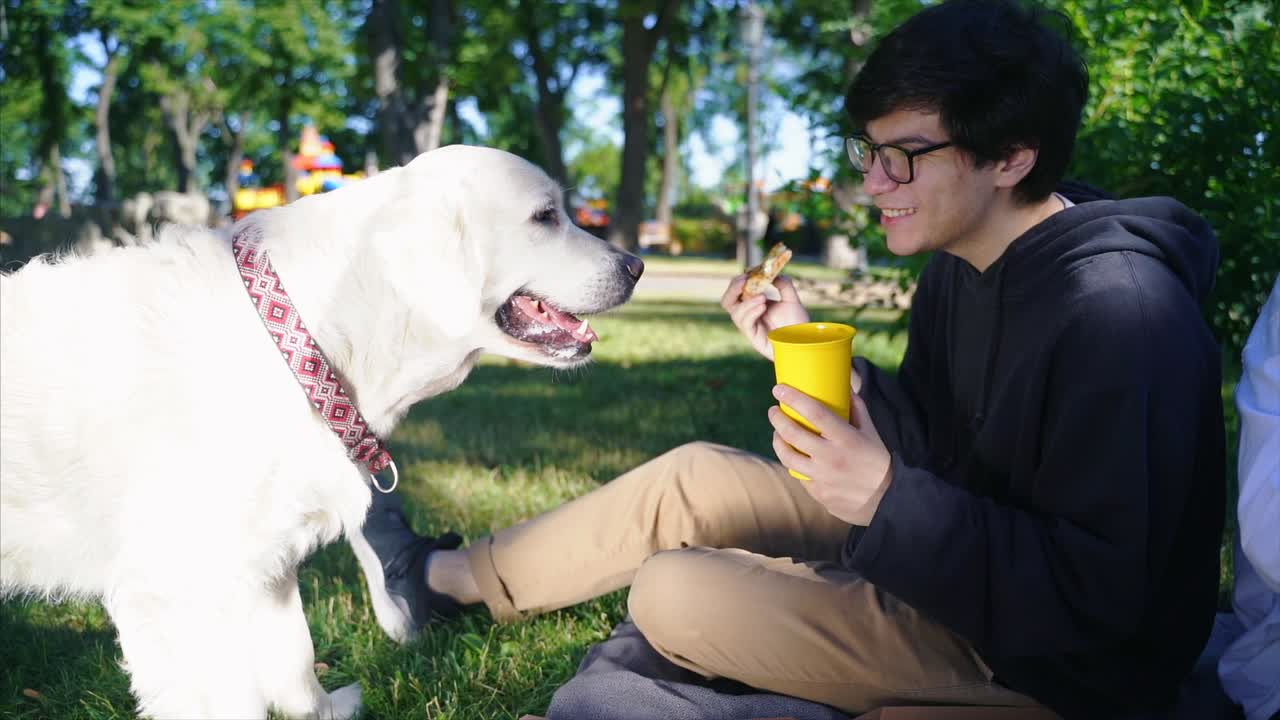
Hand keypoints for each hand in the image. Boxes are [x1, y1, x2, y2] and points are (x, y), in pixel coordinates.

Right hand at [720, 274, 808, 360]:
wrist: (804, 341)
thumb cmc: (797, 323)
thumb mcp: (792, 299)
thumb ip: (784, 285)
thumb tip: (774, 274)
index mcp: (754, 304)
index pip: (737, 291)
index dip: (739, 281)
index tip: (749, 272)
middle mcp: (748, 315)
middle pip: (727, 301)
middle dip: (733, 289)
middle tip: (744, 281)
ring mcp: (750, 326)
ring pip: (734, 313)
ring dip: (747, 302)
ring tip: (763, 297)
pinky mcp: (753, 337)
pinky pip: (745, 323)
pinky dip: (751, 312)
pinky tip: (763, 306)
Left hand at [768, 384, 892, 525]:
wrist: (887, 500)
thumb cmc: (877, 461)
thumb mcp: (871, 432)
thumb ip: (857, 409)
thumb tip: (843, 388)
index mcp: (846, 439)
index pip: (815, 413)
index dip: (794, 398)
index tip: (779, 389)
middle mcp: (832, 457)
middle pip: (793, 434)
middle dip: (777, 418)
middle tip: (773, 411)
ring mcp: (823, 477)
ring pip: (788, 456)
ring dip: (778, 441)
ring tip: (777, 433)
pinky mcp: (818, 493)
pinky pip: (799, 475)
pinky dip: (794, 463)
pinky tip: (794, 456)